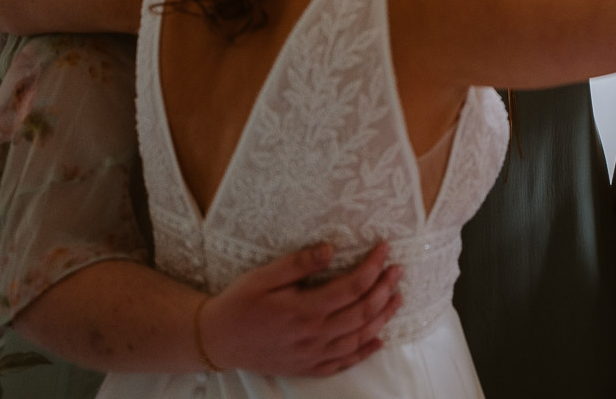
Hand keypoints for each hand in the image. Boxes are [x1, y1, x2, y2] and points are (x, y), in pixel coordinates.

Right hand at [202, 242, 402, 375]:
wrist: (216, 340)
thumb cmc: (239, 303)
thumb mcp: (263, 276)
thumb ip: (299, 263)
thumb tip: (331, 249)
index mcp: (304, 310)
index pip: (352, 286)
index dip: (373, 266)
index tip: (385, 248)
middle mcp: (314, 336)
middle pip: (362, 312)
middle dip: (385, 288)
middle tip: (399, 270)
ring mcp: (312, 355)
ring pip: (359, 338)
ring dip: (383, 317)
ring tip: (398, 298)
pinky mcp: (307, 367)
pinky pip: (343, 363)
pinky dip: (364, 352)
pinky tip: (379, 340)